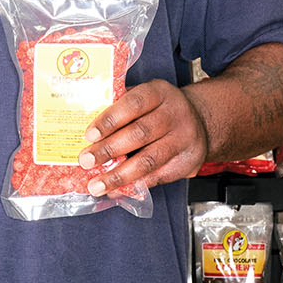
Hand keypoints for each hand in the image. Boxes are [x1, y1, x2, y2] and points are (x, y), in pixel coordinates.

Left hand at [78, 79, 209, 196]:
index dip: (110, 120)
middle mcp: (175, 114)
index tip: (89, 135)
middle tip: (86, 161)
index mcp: (159, 92)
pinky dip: (135, 185)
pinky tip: (117, 190)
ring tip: (97, 184)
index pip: (133, 104)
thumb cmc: (159, 109)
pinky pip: (159, 176)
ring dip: (120, 175)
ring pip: (149, 160)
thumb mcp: (144, 97)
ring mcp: (184, 138)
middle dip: (109, 150)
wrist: (200, 120)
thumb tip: (82, 124)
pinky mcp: (189, 161)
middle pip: (140, 133)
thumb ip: (119, 107)